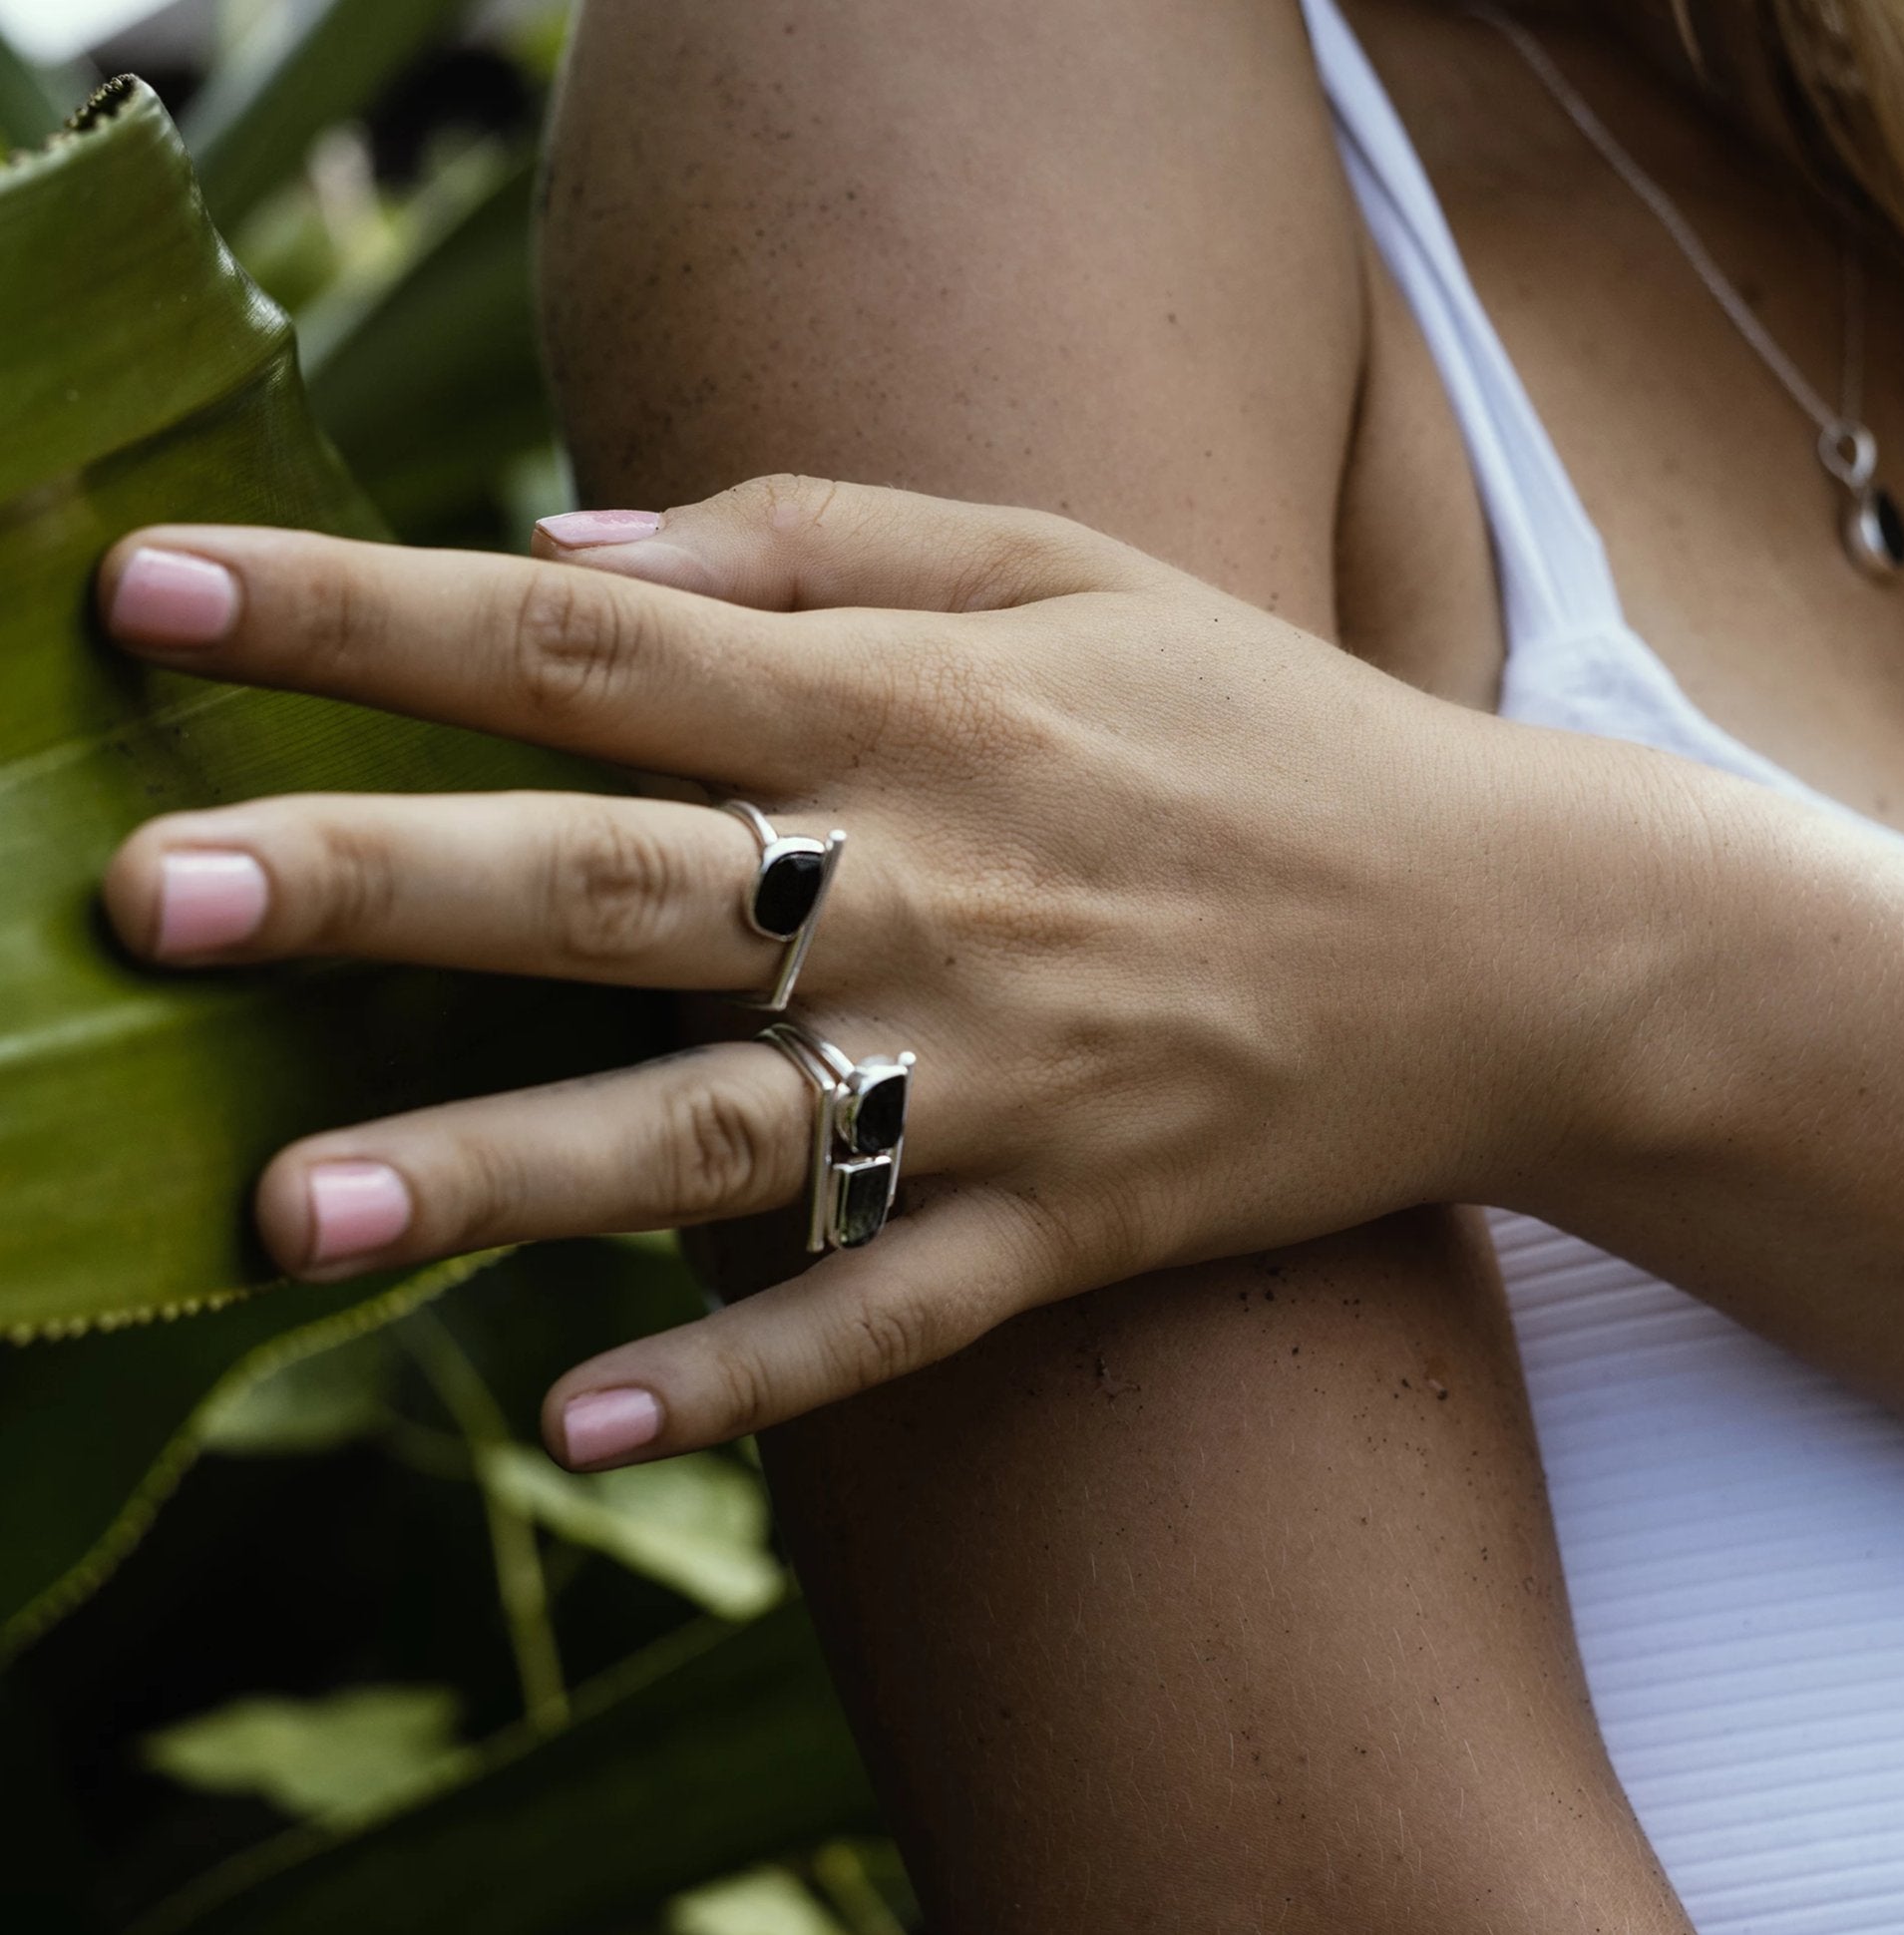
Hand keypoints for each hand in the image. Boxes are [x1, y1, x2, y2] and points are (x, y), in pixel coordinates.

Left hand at [97, 476, 1620, 1465]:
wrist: (1510, 935)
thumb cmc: (1267, 727)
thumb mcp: (1071, 567)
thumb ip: (819, 535)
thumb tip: (566, 553)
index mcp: (921, 704)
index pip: (593, 642)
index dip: (366, 613)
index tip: (161, 594)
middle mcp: (934, 891)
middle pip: (612, 881)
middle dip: (372, 883)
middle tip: (153, 896)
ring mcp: (1004, 1076)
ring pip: (716, 1133)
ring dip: (500, 1173)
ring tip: (295, 1211)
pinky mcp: (1077, 1222)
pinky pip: (891, 1315)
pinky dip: (747, 1375)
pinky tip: (591, 1428)